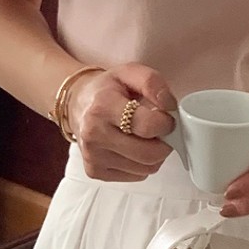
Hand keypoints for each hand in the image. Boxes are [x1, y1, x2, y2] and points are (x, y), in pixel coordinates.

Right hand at [68, 63, 176, 181]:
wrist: (78, 105)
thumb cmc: (107, 89)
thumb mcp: (130, 73)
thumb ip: (153, 83)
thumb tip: (170, 106)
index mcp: (103, 107)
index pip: (147, 126)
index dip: (166, 123)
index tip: (166, 117)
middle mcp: (94, 134)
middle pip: (149, 154)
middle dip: (164, 143)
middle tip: (160, 131)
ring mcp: (93, 157)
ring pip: (146, 168)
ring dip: (154, 154)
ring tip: (144, 137)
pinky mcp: (95, 172)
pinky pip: (136, 176)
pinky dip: (142, 164)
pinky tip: (133, 148)